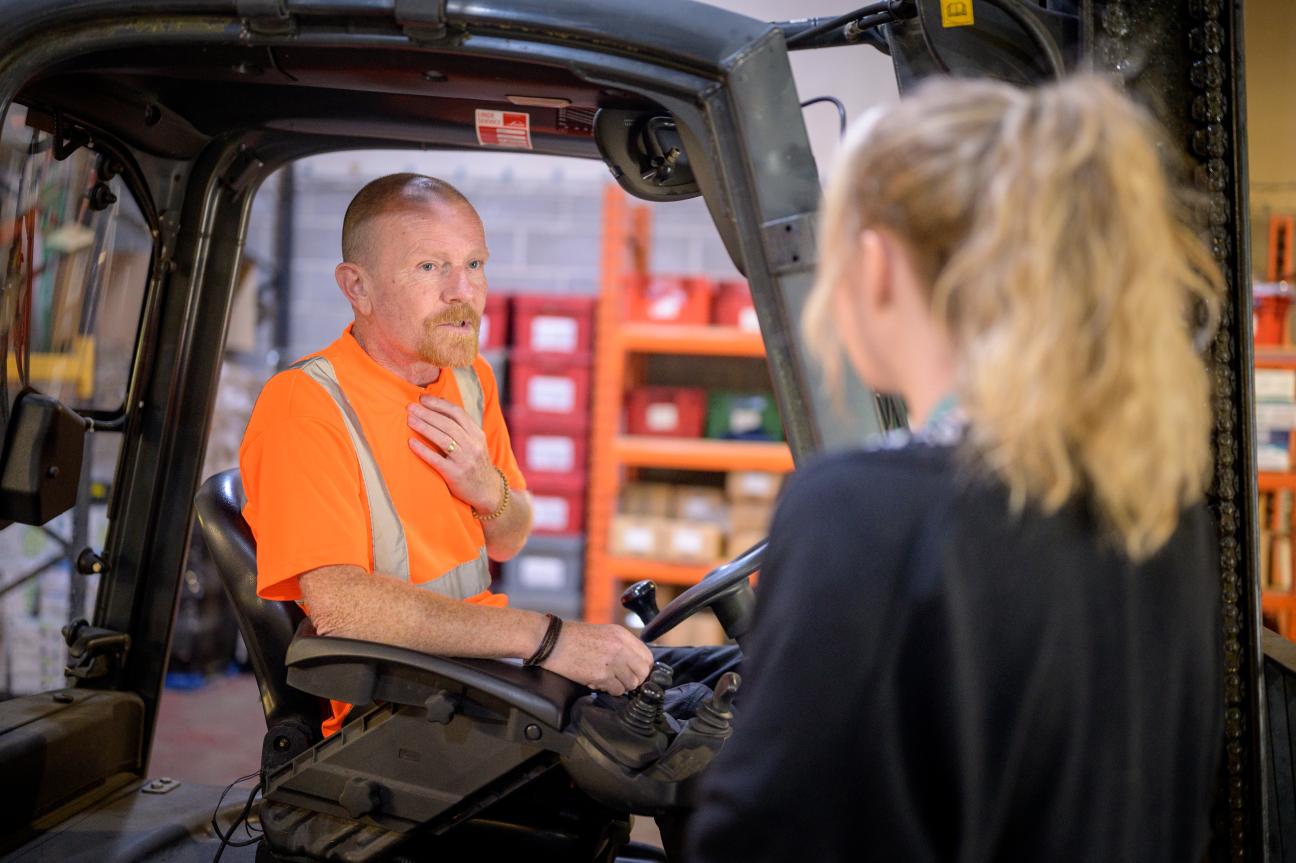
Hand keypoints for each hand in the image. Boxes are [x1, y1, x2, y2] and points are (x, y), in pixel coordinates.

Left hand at [407, 395, 500, 513]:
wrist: (487, 491)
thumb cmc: (476, 464)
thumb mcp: (476, 444)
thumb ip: (462, 429)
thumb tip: (440, 407)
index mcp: (477, 435)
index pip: (458, 413)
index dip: (439, 404)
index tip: (423, 399)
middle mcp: (473, 445)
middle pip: (447, 424)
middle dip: (427, 413)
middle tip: (410, 407)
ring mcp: (465, 460)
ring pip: (442, 438)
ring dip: (424, 427)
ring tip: (409, 420)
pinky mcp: (455, 474)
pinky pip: (436, 459)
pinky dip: (423, 450)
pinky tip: (411, 443)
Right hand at [541, 620, 653, 695]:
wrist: (551, 641)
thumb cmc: (573, 638)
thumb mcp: (603, 633)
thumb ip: (621, 645)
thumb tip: (635, 663)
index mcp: (621, 634)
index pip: (647, 657)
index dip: (643, 668)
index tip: (635, 673)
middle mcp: (620, 647)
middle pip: (643, 672)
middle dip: (634, 679)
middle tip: (622, 680)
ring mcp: (612, 662)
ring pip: (631, 684)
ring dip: (621, 685)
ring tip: (607, 680)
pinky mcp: (601, 675)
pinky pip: (616, 690)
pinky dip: (609, 690)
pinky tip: (599, 682)